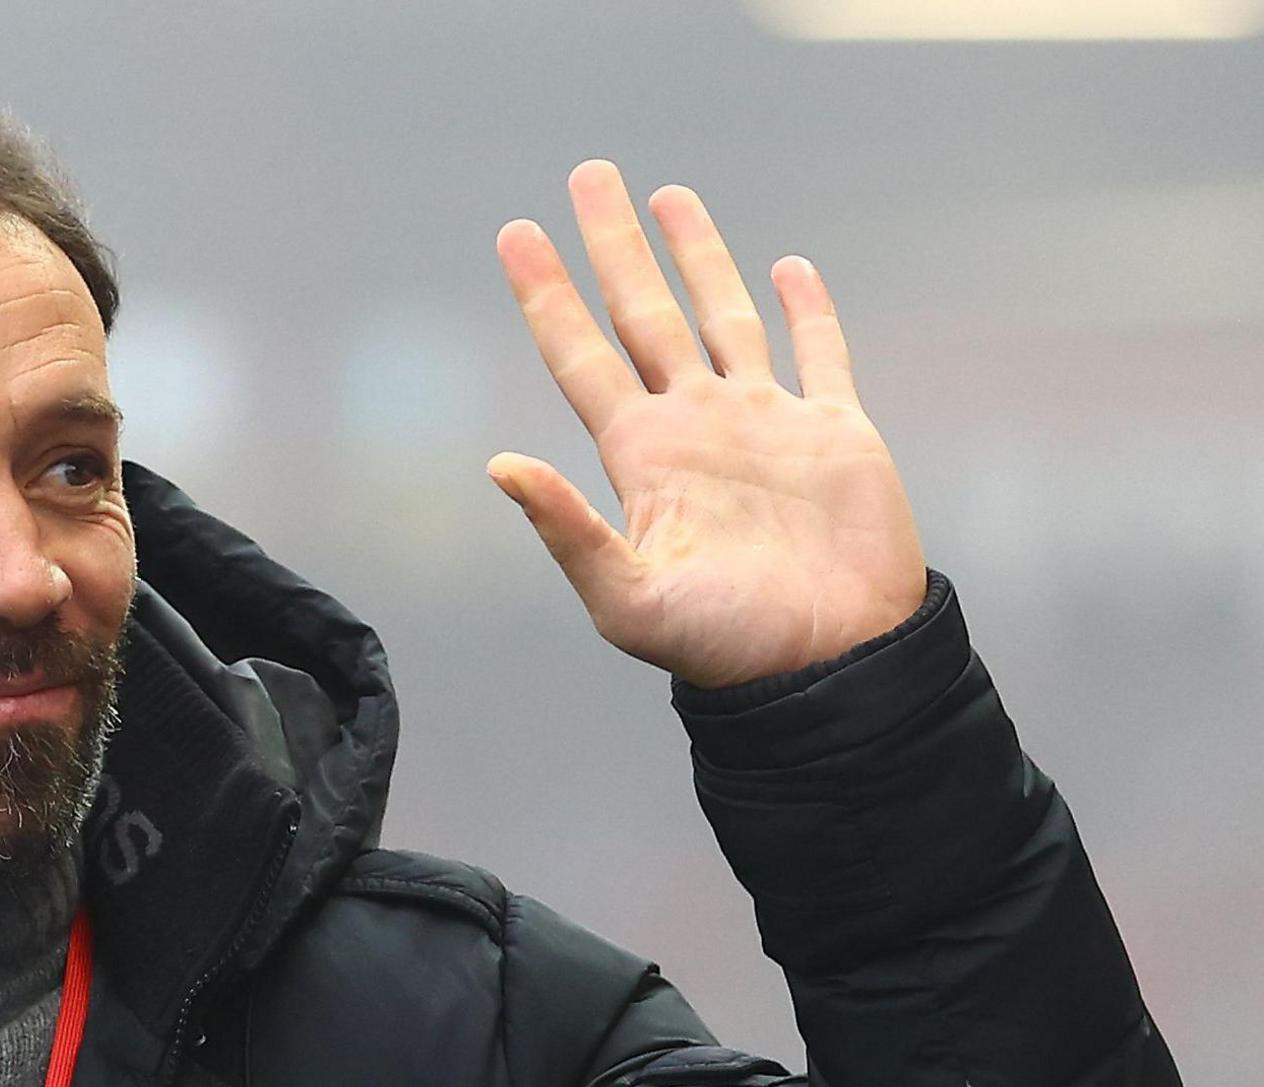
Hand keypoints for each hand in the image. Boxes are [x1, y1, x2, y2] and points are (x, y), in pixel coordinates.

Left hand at [489, 160, 927, 688]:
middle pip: (642, 313)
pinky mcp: (835, 434)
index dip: (546, 296)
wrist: (827, 666)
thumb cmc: (723, 647)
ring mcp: (765, 424)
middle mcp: (695, 425)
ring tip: (666, 197)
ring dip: (698, 258)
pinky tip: (789, 269)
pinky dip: (807, 311)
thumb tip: (497, 466)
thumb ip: (565, 529)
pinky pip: (820, 355)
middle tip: (587, 174)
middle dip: (613, 246)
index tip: (514, 233)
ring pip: (723, 317)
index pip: (580, 354)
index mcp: (641, 455)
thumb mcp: (625, 597)